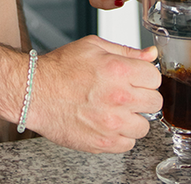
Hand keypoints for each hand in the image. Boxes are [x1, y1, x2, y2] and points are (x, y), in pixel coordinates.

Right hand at [28, 36, 161, 152]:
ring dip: (134, 118)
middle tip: (127, 92)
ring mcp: (112, 123)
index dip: (145, 76)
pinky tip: (108, 122)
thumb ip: (127, 51)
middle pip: (155, 102)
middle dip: (143, 95)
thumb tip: (151, 54)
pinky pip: (128, 144)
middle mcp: (119, 98)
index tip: (137, 77)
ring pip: (145, 126)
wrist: (35, 92)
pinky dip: (121, 135)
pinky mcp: (102, 143)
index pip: (155, 78)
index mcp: (119, 70)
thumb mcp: (94, 46)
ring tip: (116, 109)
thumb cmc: (61, 68)